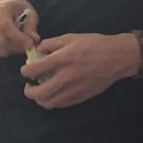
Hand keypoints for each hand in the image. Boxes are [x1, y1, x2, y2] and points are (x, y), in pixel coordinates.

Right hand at [0, 0, 39, 57]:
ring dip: (12, 50)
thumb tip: (34, 39)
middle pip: (1, 40)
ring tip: (19, 43)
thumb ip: (31, 26)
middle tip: (27, 46)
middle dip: (17, 47)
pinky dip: (4, 52)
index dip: (18, 38)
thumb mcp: (29, 13)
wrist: (3, 5)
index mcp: (0, 8)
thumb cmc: (18, 9)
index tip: (30, 45)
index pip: (5, 26)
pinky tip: (10, 45)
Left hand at [19, 32, 137, 108]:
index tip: (26, 70)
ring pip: (48, 103)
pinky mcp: (81, 97)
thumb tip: (38, 52)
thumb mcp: (71, 37)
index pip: (33, 70)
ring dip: (40, 99)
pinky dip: (53, 101)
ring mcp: (73, 90)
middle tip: (29, 85)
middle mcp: (65, 78)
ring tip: (40, 92)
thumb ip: (52, 44)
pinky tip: (54, 93)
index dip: (25, 71)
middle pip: (38, 93)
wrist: (117, 57)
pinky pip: (61, 104)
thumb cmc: (94, 44)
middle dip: (28, 91)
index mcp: (61, 60)